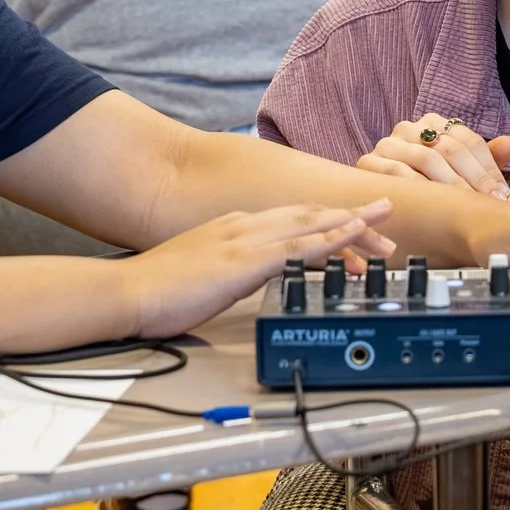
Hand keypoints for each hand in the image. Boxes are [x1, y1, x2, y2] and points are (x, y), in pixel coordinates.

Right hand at [116, 202, 395, 338]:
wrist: (125, 293)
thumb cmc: (154, 292)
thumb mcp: (201, 274)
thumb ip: (227, 271)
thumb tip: (242, 280)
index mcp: (233, 229)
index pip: (291, 221)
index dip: (325, 221)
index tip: (354, 225)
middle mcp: (243, 226)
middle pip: (308, 216)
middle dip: (348, 216)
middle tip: (384, 216)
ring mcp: (244, 240)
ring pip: (310, 225)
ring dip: (350, 223)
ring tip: (383, 222)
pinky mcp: (244, 260)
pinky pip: (298, 247)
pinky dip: (330, 239)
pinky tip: (351, 237)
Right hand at [357, 117, 509, 198]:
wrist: (384, 198)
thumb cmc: (430, 185)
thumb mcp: (462, 171)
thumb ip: (486, 158)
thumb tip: (509, 144)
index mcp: (433, 123)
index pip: (468, 140)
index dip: (487, 169)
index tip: (501, 193)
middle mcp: (409, 127)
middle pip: (449, 149)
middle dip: (472, 179)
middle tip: (487, 203)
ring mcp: (387, 144)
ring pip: (426, 159)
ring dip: (449, 185)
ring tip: (464, 206)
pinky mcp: (368, 162)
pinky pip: (397, 173)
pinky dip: (417, 188)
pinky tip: (433, 205)